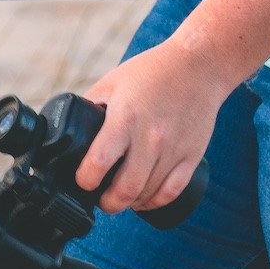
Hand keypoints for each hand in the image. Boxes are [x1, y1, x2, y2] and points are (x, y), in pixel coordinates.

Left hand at [75, 38, 229, 214]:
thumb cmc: (152, 72)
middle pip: (124, 190)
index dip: (85, 180)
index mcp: (125, 118)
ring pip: (147, 195)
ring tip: (120, 195)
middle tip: (101, 198)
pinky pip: (171, 193)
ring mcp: (173, 149)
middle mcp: (150, 138)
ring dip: (129, 202)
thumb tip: (70, 130)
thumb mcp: (113, 82)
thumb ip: (91, 106)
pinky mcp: (192, 156)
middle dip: (106, 203)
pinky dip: (154, 202)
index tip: (84, 179)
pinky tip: (144, 198)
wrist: (199, 65)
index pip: (98, 163)